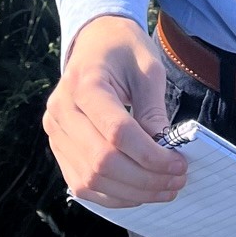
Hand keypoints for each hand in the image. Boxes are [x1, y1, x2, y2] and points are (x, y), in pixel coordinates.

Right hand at [43, 15, 187, 208]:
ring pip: (90, 179)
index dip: (150, 156)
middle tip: (177, 182)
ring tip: (164, 189)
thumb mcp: (148, 69)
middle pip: (102, 162)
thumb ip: (154, 111)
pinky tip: (139, 192)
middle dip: (145, 180)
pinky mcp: (58, 146)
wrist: (94, 40)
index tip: (179, 164)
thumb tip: (164, 154)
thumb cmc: (124, 50)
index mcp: (85, 83)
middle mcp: (62, 109)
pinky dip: (113, 196)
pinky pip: (82, 184)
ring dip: (132, 193)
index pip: (117, 132)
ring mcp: (55, 131)